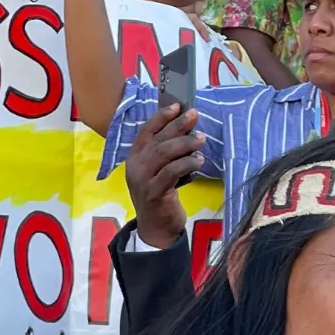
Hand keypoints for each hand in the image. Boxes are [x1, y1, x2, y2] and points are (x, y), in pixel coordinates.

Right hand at [126, 98, 202, 248]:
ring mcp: (143, 180)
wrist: (156, 229)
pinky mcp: (154, 193)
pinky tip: (198, 161)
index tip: (177, 105)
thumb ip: (165, 154)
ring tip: (200, 140)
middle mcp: (135, 166)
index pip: (146, 131)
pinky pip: (172, 172)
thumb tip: (186, 130)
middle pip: (158, 139)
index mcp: (134, 158)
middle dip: (178, 125)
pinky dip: (186, 163)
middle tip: (194, 115)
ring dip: (185, 144)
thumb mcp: (158, 172)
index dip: (161, 117)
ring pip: (164, 153)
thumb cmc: (160, 196)